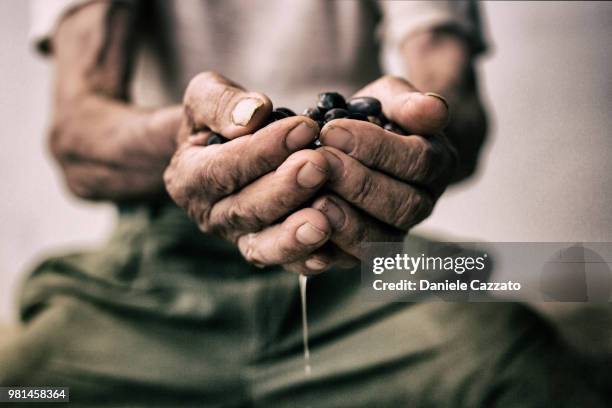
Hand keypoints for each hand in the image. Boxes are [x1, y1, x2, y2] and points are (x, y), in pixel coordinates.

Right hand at [165, 72, 335, 271]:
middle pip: (246, 210)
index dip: (263, 150)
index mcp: (187, 177)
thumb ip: (221, 102)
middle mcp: (210, 215)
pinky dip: (308, 259)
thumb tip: (253, 114)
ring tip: (323, 221)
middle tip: (319, 166)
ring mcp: (238, 238)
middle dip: (285, 189)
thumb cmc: (217, 120)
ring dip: (294, 235)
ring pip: (263, 246)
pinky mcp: (266, 251)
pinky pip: (286, 263)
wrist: (219, 151)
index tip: (304, 127)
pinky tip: (334, 252)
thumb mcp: (205, 97)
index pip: (224, 167)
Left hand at [312, 75, 455, 261]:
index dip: (375, 148)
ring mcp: (396, 232)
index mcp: (437, 165)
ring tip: (315, 199)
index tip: (332, 130)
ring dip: (348, 221)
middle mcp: (422, 204)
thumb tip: (433, 108)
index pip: (417, 161)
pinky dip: (329, 250)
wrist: (355, 148)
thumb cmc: (375, 118)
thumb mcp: (390, 97)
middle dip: (359, 184)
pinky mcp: (365, 252)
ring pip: (383, 240)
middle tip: (319, 162)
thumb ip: (408, 102)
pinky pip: (353, 261)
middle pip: (403, 205)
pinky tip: (305, 229)